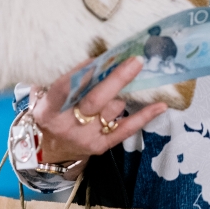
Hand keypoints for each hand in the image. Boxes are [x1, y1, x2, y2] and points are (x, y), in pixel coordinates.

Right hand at [30, 56, 166, 165]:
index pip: (64, 89)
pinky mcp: (101, 146)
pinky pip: (126, 129)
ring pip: (113, 110)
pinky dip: (144, 116)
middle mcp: (67, 125)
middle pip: (94, 100)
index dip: (82, 73)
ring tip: (131, 77)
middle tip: (135, 61)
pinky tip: (160, 105)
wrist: (52, 150)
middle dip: (116, 79)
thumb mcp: (50, 98)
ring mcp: (86, 137)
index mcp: (49, 110)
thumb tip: (98, 58)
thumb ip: (68, 80)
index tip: (99, 58)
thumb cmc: (54, 114)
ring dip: (124, 93)